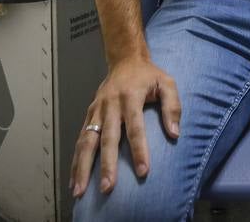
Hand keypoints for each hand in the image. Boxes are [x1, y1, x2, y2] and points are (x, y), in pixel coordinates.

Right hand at [70, 57, 180, 196]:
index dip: (139, 150)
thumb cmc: (148, 76)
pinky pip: (80, 139)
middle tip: (108, 187)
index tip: (143, 172)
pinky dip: (76, 160)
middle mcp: (110, 104)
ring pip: (87, 141)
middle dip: (107, 164)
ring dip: (82, 167)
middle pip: (108, 138)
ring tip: (79, 190)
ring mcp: (97, 110)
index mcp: (130, 96)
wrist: (125, 60)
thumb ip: (172, 106)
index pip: (135, 127)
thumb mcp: (167, 83)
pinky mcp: (89, 114)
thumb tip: (175, 134)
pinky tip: (74, 179)